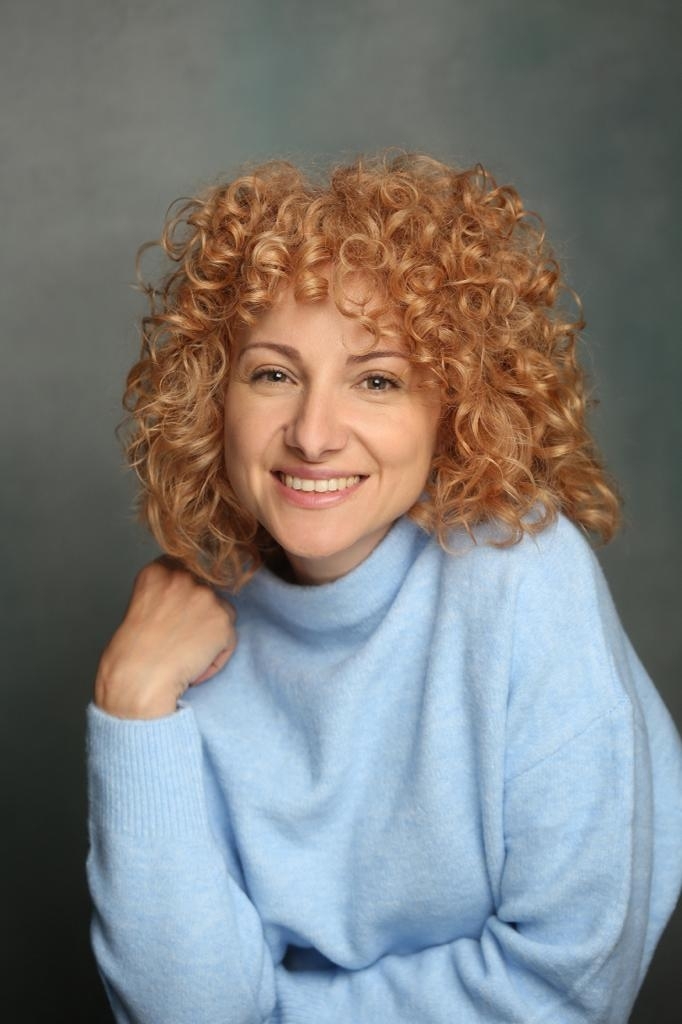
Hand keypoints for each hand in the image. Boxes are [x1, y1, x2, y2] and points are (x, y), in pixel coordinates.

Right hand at [94, 559, 236, 719]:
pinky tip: (195, 666)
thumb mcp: (141, 605)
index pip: (185, 571)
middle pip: (206, 592)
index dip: (184, 598)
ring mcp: (205, 597)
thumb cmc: (131, 654)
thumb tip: (191, 602)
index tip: (175, 616)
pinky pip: (229, 640)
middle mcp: (183, 577)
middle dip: (198, 616)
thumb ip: (166, 594)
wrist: (138, 680)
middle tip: (179, 639)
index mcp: (157, 571)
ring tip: (185, 654)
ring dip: (209, 635)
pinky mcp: (222, 620)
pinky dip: (216, 657)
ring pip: (221, 614)